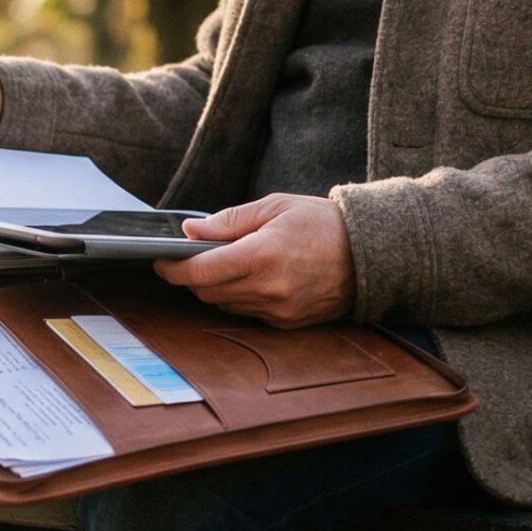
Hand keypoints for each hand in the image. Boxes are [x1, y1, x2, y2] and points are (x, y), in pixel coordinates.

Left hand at [153, 193, 356, 328]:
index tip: (161, 261)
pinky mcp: (287, 323)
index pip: (200, 272)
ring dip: (215, 288)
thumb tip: (191, 232)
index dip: (173, 269)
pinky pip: (247, 314)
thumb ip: (228, 221)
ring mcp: (278, 310)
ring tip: (225, 265)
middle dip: (192, 278)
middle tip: (189, 259)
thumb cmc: (323, 224)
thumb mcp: (274, 207)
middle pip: (207, 292)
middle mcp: (268, 289)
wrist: (370, 254)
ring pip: (225, 305)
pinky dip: (239, 298)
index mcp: (262, 255)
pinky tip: (250, 279)